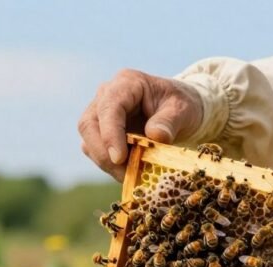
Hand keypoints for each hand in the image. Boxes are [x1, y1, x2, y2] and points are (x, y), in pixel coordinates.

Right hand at [78, 69, 202, 180]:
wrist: (180, 111)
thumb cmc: (182, 105)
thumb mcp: (183, 110)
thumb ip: (170, 121)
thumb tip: (155, 136)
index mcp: (127, 83)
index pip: (109, 107)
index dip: (110, 133)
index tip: (119, 158)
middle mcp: (107, 96)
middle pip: (89, 125)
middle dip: (103, 153)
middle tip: (126, 175)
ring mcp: (101, 115)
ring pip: (89, 141)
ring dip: (107, 164)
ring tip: (133, 177)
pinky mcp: (102, 133)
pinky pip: (97, 152)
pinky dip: (112, 167)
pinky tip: (131, 174)